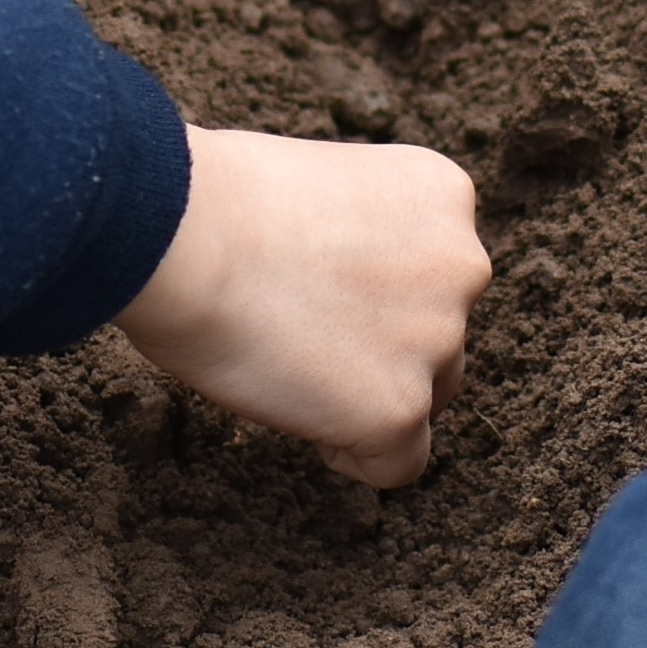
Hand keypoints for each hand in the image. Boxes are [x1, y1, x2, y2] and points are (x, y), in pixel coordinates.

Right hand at [117, 129, 488, 488]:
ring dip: (365, 395)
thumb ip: (366, 233)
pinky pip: (396, 464)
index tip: (309, 285)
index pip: (433, 271)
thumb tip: (356, 286)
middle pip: (440, 338)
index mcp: (442, 197)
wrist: (184, 233)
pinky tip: (293, 406)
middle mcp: (462, 265)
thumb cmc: (217, 200)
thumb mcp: (325, 183)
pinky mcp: (401, 410)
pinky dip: (349, 452)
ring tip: (287, 360)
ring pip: (424, 400)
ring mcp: (437, 340)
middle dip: (380, 347)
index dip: (369, 291)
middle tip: (296, 329)